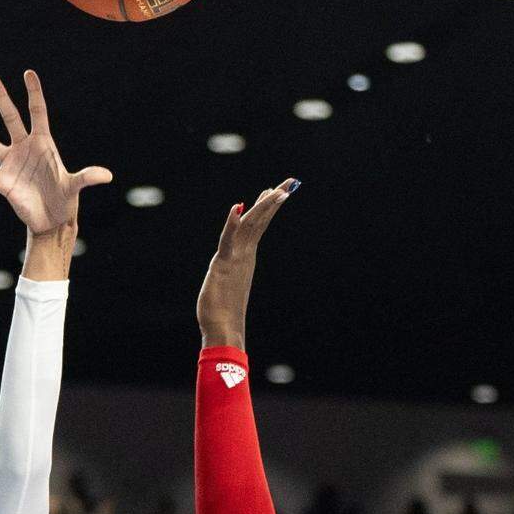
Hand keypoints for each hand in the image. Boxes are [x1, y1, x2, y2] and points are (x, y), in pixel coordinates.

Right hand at [0, 71, 111, 234]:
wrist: (52, 219)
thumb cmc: (65, 198)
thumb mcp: (75, 187)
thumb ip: (87, 177)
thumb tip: (107, 176)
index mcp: (43, 143)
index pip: (38, 112)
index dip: (34, 93)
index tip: (28, 72)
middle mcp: (24, 148)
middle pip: (10, 118)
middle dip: (1, 98)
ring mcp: (10, 163)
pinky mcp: (2, 182)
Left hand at [197, 180, 297, 345]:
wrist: (223, 331)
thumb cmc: (223, 312)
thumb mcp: (228, 282)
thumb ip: (233, 270)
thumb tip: (237, 264)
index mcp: (246, 256)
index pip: (259, 225)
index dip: (269, 206)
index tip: (281, 190)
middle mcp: (245, 254)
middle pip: (260, 220)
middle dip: (275, 200)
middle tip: (291, 182)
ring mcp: (236, 259)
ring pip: (250, 226)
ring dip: (262, 207)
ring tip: (275, 190)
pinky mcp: (222, 266)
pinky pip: (227, 241)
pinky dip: (232, 225)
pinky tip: (236, 209)